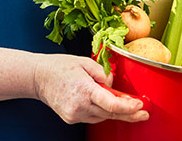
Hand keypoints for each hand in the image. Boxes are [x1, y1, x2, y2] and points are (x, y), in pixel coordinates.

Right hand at [33, 54, 148, 123]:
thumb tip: (114, 85)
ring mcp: (74, 114)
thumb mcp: (84, 62)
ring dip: (113, 111)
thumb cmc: (59, 67)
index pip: (112, 105)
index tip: (140, 105)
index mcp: (84, 89)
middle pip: (110, 114)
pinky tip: (100, 102)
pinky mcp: (71, 119)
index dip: (129, 107)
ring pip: (102, 117)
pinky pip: (92, 117)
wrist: (37, 77)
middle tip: (143, 113)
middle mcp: (79, 105)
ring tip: (122, 104)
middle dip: (129, 114)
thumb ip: (102, 73)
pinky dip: (99, 111)